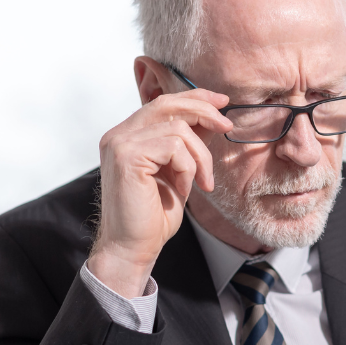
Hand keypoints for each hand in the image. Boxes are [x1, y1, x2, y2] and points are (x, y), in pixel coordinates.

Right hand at [87, 88, 233, 297]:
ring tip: (201, 183)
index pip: (162, 102)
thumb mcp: (178, 173)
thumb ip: (186, 145)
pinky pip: (173, 147)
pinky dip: (188, 168)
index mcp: (127, 136)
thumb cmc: (154, 217)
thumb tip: (212, 118)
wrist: (134, 248)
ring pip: (177, 129)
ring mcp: (119, 144)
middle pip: (168, 104)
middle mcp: (118, 135)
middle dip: (204, 111)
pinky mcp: (126, 156)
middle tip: (227, 127)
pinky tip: (184, 188)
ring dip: (200, 157)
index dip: (194, 97)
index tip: (222, 102)